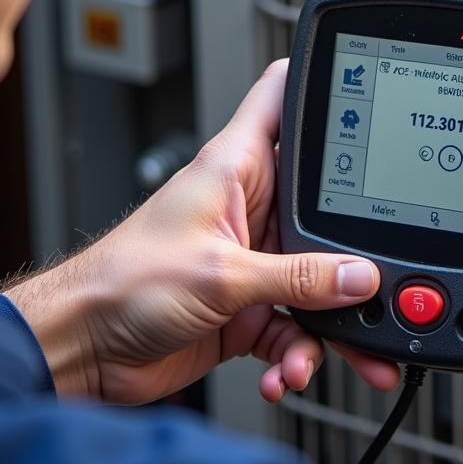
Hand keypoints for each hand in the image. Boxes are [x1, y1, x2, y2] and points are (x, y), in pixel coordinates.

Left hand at [8, 60, 401, 405]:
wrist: (82, 348)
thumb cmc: (120, 284)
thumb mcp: (220, 275)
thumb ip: (296, 277)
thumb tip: (357, 276)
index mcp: (235, 170)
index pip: (282, 103)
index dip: (321, 90)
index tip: (368, 96)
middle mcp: (246, 209)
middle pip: (321, 211)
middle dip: (351, 250)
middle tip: (380, 282)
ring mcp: (248, 260)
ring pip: (314, 280)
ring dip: (328, 322)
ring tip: (332, 352)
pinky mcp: (244, 307)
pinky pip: (292, 326)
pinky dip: (296, 354)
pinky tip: (283, 374)